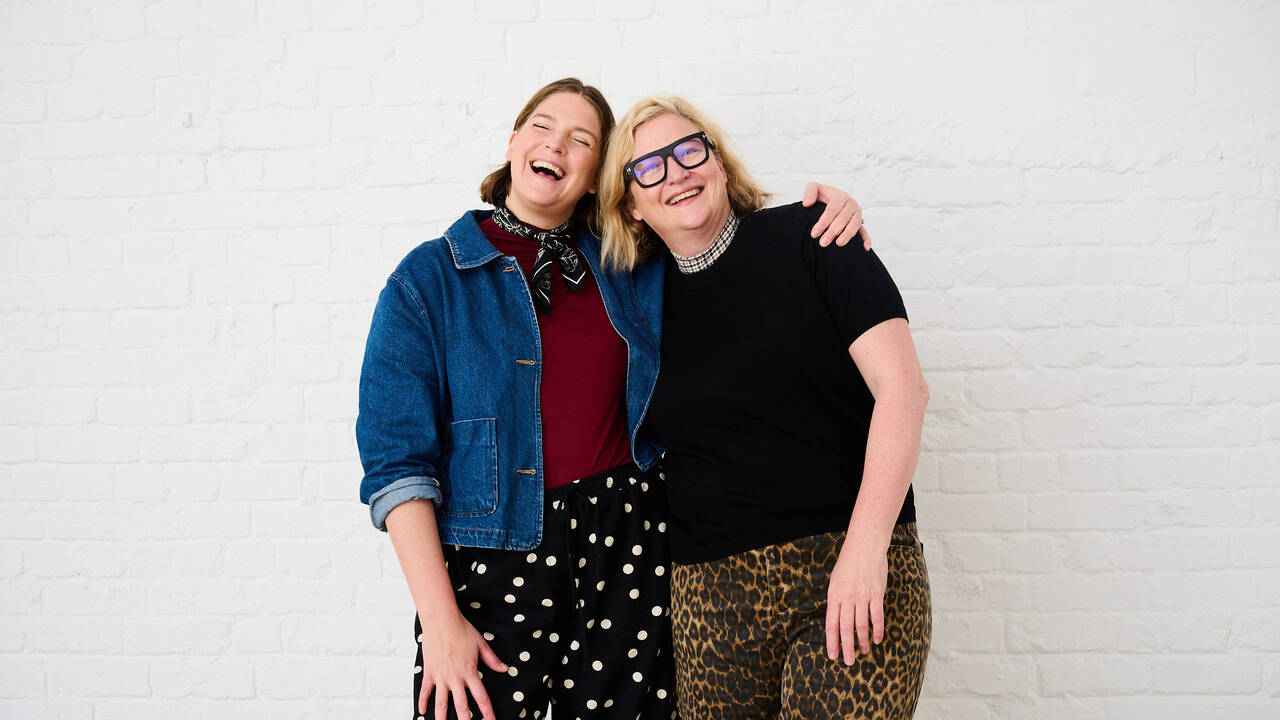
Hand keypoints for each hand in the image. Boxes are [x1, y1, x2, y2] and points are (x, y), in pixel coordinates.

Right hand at [418, 609, 506, 719]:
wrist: (441, 620)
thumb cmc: (461, 629)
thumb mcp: (481, 644)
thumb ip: (492, 659)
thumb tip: (504, 668)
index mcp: (470, 671)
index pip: (481, 697)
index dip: (487, 711)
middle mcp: (455, 677)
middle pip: (461, 705)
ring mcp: (440, 676)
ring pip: (441, 702)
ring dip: (442, 717)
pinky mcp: (429, 672)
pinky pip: (426, 690)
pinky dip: (423, 701)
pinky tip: (422, 712)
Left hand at [802, 182, 871, 249]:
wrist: (831, 199)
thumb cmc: (822, 195)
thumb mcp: (814, 188)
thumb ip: (810, 192)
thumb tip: (807, 204)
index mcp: (840, 196)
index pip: (832, 210)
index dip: (823, 222)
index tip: (814, 234)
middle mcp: (851, 203)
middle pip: (843, 218)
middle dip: (832, 231)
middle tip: (822, 243)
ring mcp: (857, 213)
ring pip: (855, 224)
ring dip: (847, 235)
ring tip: (838, 244)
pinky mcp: (859, 221)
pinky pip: (865, 231)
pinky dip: (866, 239)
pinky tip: (865, 248)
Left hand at [824, 538, 887, 664]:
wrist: (864, 546)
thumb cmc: (848, 563)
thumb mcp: (835, 580)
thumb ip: (836, 600)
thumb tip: (837, 618)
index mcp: (834, 596)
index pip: (831, 624)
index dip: (832, 641)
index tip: (832, 655)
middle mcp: (847, 598)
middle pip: (846, 628)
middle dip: (846, 647)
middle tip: (848, 662)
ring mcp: (862, 596)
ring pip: (861, 625)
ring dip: (861, 641)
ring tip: (862, 652)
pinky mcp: (876, 594)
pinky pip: (877, 616)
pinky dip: (877, 630)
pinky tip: (877, 639)